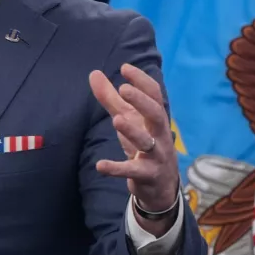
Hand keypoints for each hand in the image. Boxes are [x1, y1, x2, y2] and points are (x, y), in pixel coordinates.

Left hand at [89, 64, 179, 222]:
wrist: (160, 186)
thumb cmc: (143, 145)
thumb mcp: (128, 120)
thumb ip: (111, 98)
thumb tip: (94, 73)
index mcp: (155, 119)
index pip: (154, 95)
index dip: (142, 81)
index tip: (125, 68)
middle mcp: (159, 135)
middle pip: (156, 115)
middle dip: (142, 102)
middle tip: (124, 89)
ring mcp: (156, 156)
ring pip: (147, 143)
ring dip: (133, 131)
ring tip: (116, 119)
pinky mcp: (147, 175)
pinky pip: (132, 171)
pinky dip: (116, 168)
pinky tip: (100, 165)